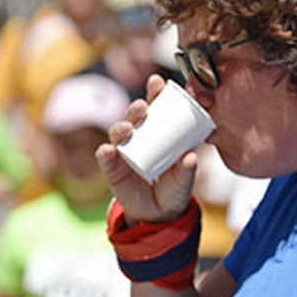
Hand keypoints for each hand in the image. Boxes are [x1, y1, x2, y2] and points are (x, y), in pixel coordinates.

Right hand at [95, 74, 198, 224]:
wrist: (159, 214)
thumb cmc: (174, 188)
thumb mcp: (184, 179)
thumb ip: (187, 169)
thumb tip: (190, 157)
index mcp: (159, 132)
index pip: (156, 107)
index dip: (155, 93)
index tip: (157, 82)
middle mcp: (139, 137)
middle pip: (134, 116)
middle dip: (137, 108)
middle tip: (143, 107)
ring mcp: (124, 151)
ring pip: (118, 132)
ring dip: (121, 126)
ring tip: (128, 129)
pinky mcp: (112, 168)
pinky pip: (105, 157)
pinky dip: (106, 152)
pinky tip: (109, 150)